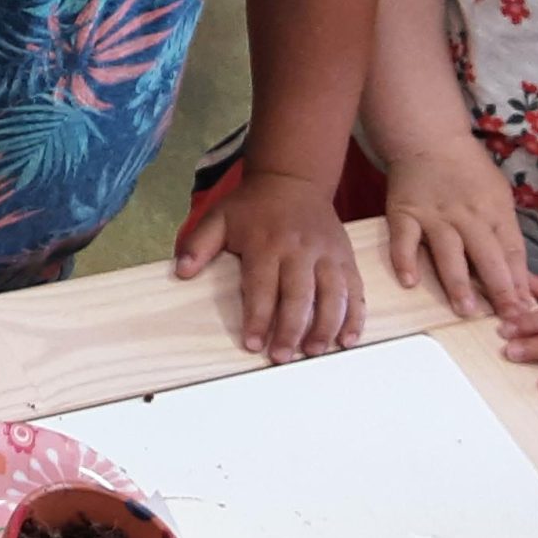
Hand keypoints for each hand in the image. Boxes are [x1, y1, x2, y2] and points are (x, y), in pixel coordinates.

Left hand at [178, 169, 364, 360]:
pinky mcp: (346, 257)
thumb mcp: (218, 217)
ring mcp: (327, 254)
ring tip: (314, 352)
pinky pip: (355, 289)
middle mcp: (300, 250)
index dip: (258, 318)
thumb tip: (182, 272)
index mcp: (266, 243)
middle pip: (299, 296)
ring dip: (326, 327)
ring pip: (332, 296)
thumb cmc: (251, 206)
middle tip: (282, 357)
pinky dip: (355, 316)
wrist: (293, 180)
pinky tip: (348, 339)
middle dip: (291, 330)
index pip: (262, 288)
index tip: (253, 344)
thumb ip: (198, 245)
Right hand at [383, 143, 530, 317]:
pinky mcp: (403, 213)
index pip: (512, 251)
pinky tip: (409, 282)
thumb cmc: (468, 171)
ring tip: (465, 310)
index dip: (520, 282)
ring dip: (458, 282)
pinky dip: (405, 261)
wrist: (429, 139)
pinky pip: (404, 240)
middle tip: (507, 318)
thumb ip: (503, 231)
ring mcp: (434, 215)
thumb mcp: (498, 195)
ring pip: (448, 252)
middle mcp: (467, 215)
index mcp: (495, 211)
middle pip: (487, 256)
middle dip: (499, 289)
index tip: (526, 309)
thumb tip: (515, 274)